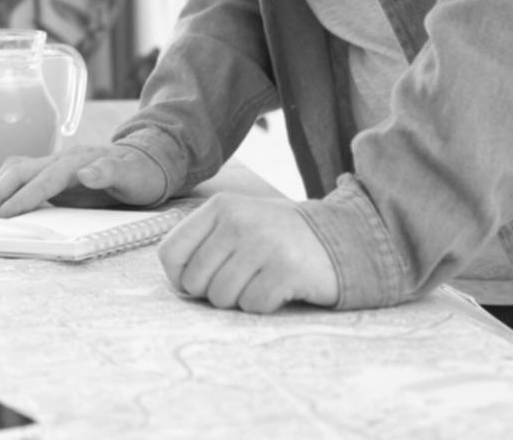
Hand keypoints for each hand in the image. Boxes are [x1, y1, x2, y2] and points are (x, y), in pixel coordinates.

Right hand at [0, 144, 167, 217]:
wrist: (148, 162)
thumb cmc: (141, 173)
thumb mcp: (133, 176)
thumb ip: (110, 172)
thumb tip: (85, 173)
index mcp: (75, 162)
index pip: (40, 182)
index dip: (19, 199)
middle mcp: (60, 160)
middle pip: (18, 171)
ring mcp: (54, 166)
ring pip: (15, 171)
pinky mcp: (53, 175)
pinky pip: (22, 178)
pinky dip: (6, 189)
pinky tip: (0, 205)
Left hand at [157, 193, 338, 312]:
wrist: (342, 237)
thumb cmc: (279, 237)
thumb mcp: (239, 222)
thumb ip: (205, 240)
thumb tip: (175, 278)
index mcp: (220, 207)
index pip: (170, 253)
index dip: (179, 277)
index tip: (199, 281)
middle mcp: (238, 221)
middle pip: (195, 282)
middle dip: (214, 291)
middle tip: (242, 280)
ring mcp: (263, 245)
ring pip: (222, 298)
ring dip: (240, 299)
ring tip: (262, 280)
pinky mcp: (286, 270)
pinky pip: (252, 305)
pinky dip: (263, 305)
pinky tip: (280, 287)